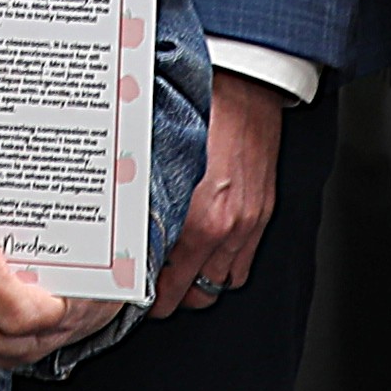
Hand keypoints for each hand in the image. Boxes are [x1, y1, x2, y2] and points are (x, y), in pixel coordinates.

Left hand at [154, 76, 288, 314]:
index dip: (149, 298)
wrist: (243, 91)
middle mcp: (224, 230)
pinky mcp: (262, 216)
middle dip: (172, 298)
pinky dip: (225, 269)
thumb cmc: (200, 116)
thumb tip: (129, 234)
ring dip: (199, 286)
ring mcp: (247, 226)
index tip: (137, 294)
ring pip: (220, 285)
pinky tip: (208, 258)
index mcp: (197, 221)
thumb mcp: (160, 163)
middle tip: (154, 290)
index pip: (168, 285)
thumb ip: (150, 205)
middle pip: (194, 296)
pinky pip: (243, 266)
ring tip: (180, 277)